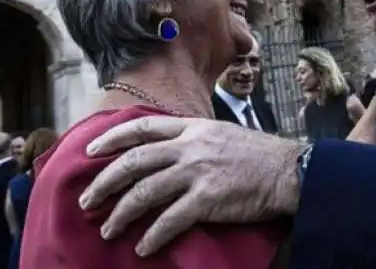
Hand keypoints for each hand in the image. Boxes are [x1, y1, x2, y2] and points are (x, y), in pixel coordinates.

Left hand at [79, 117, 307, 255]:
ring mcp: (197, 172)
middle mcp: (190, 147)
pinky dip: (152, 235)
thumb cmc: (257, 155)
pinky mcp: (207, 199)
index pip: (143, 127)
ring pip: (144, 192)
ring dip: (121, 213)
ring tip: (108, 230)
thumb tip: (167, 151)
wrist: (288, 170)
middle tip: (87, 200)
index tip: (90, 150)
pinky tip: (142, 247)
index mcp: (193, 128)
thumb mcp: (222, 134)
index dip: (112, 137)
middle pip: (134, 161)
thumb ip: (193, 139)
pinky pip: (170, 220)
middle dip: (105, 181)